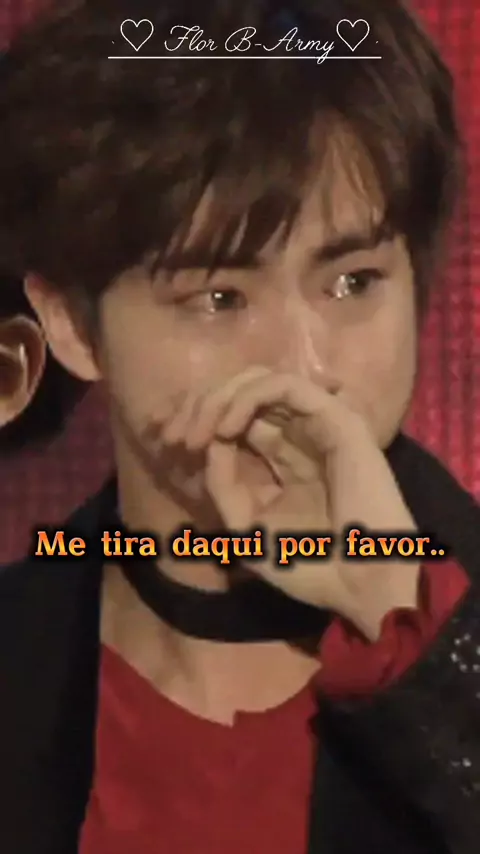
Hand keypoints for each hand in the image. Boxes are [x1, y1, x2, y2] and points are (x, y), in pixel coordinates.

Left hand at [163, 367, 420, 638]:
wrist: (359, 586)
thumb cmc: (310, 564)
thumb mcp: (247, 525)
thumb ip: (223, 482)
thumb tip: (209, 443)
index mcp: (283, 458)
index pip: (234, 418)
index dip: (196, 420)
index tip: (162, 439)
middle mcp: (300, 434)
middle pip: (242, 393)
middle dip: (199, 406)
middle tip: (171, 435)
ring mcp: (319, 424)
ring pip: (261, 381)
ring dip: (219, 400)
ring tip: (196, 433)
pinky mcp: (337, 419)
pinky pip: (286, 386)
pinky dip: (248, 398)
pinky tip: (224, 429)